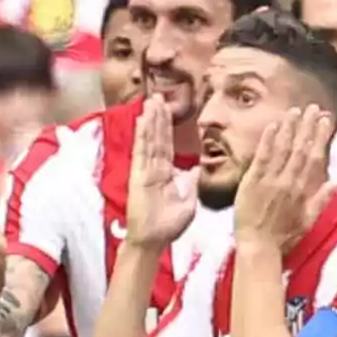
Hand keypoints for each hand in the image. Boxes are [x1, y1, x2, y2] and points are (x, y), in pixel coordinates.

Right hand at [126, 94, 195, 248]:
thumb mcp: (189, 200)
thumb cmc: (170, 224)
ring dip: (151, 120)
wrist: (155, 240)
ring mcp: (145, 170)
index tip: (168, 109)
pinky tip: (142, 119)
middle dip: (158, 117)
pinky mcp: (139, 175)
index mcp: (167, 173)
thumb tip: (198, 168)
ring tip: (152, 100)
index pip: (167, 144)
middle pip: (157, 137)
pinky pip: (141, 151)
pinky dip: (142, 134)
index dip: (168, 127)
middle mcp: (155, 168)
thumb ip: (192, 182)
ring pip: (149, 140)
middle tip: (158, 96)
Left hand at [234, 105, 335, 248]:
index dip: (321, 137)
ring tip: (296, 110)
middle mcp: (289, 181)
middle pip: (301, 148)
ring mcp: (270, 180)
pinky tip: (273, 125)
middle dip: (308, 126)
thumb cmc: (283, 238)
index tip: (327, 120)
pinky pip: (262, 156)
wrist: (258, 246)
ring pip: (283, 148)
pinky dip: (268, 140)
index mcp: (303, 190)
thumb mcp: (308, 220)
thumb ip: (323, 199)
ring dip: (290, 127)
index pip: (316, 157)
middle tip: (314, 107)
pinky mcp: (252, 181)